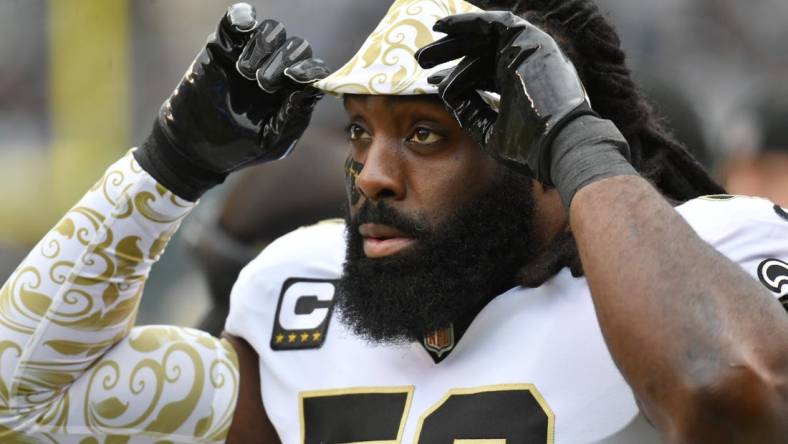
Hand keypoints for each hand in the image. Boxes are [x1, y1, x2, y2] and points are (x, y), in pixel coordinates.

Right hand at [135, 3, 330, 200]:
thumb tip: (308, 88)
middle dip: (283, 61)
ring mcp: (250, 55)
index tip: (294, 78)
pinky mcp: (224, 45)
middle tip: (263, 85)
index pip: (313, 70)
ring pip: (273, 30)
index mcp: (292, 92)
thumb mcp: (271, 140)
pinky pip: (238, 18)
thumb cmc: (239, 147)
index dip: (309, 69)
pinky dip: (242, 17)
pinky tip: (240, 31)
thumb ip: (293, 116)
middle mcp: (276, 70)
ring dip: (263, 47)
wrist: (195, 146)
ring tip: (245, 73)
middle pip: (296, 46)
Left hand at [415, 11, 597, 184]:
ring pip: (484, 37)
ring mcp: (529, 52)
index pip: (483, 74)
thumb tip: (446, 94)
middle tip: (422, 61)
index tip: (431, 82)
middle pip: (481, 53)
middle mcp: (524, 66)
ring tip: (423, 54)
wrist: (557, 144)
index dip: (456, 76)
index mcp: (519, 87)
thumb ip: (469, 111)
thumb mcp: (489, 131)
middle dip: (449, 55)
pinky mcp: (530, 41)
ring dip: (453, 40)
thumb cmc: (528, 147)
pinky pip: (495, 23)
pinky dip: (468, 23)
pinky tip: (443, 28)